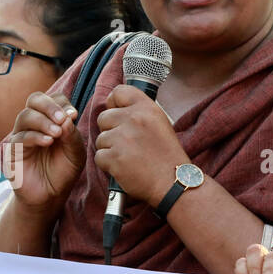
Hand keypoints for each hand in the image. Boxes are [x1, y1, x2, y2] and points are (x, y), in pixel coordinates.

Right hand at [0, 92, 85, 214]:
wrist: (50, 196)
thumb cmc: (63, 172)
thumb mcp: (75, 153)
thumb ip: (72, 135)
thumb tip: (66, 118)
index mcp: (50, 120)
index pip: (52, 99)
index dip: (61, 103)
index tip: (73, 115)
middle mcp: (34, 124)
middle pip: (34, 99)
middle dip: (49, 105)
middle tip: (63, 118)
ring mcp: (21, 135)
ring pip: (25, 116)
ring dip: (43, 121)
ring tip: (57, 134)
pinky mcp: (12, 151)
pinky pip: (19, 136)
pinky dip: (35, 136)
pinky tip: (48, 142)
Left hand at [94, 84, 188, 204]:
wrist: (173, 182)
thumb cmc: (167, 156)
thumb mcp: (160, 123)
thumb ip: (139, 113)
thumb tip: (115, 107)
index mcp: (146, 108)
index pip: (118, 91)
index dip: (113, 103)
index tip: (117, 113)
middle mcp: (133, 119)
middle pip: (103, 117)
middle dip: (110, 131)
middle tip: (125, 144)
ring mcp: (122, 138)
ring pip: (100, 139)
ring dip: (109, 149)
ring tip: (128, 157)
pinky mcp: (114, 157)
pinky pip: (99, 156)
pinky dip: (108, 165)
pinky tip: (124, 167)